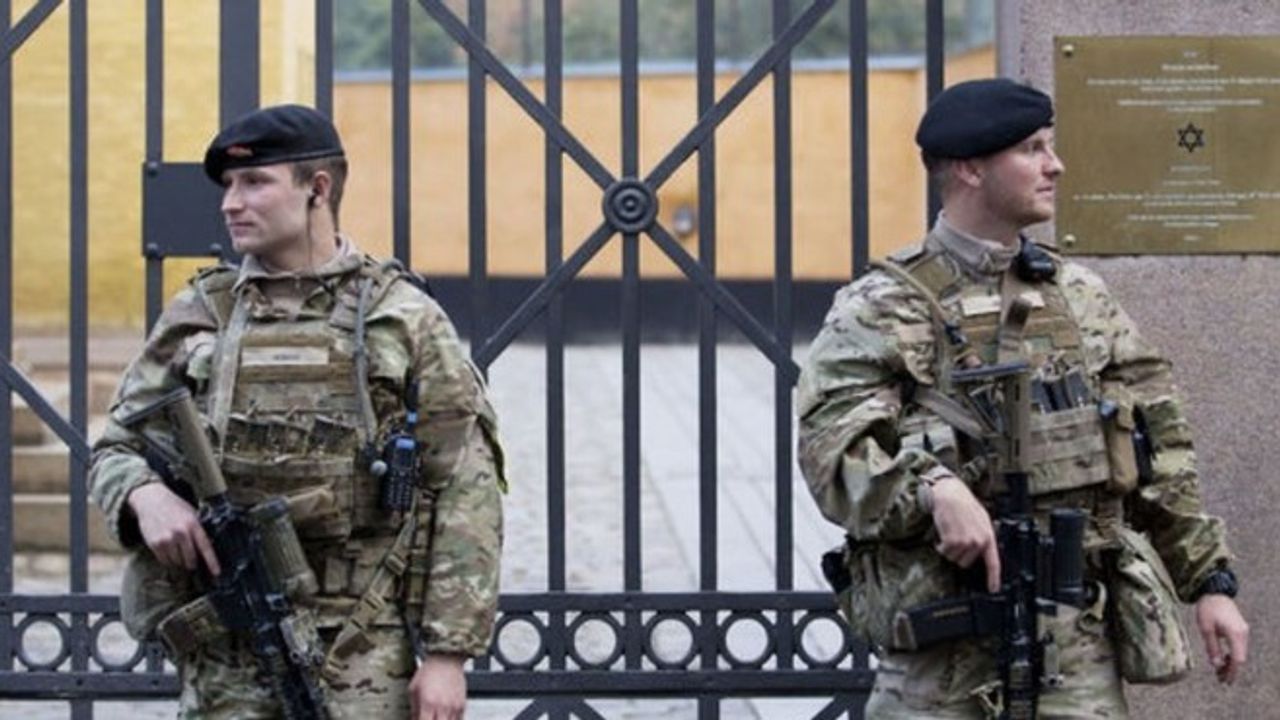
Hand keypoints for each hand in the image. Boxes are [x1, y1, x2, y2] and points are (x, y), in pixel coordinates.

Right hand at [126, 482, 219, 575]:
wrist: (152, 501)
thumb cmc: (175, 508)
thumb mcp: (192, 514)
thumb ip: (199, 530)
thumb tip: (208, 548)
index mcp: (193, 524)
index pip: (205, 547)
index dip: (212, 562)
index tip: (216, 573)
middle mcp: (181, 533)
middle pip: (190, 560)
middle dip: (192, 563)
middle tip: (191, 560)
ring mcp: (167, 539)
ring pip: (177, 562)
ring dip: (179, 561)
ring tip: (177, 549)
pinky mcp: (155, 544)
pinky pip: (165, 561)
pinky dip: (168, 559)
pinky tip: (168, 549)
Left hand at [409, 653, 466, 718]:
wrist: (447, 659)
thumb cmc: (430, 671)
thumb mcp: (413, 689)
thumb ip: (414, 709)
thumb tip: (414, 719)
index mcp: (428, 703)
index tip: (420, 719)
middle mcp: (442, 707)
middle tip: (428, 717)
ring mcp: (453, 707)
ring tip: (437, 715)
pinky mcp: (462, 705)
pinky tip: (445, 716)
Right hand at [929, 475, 999, 592]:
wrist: (950, 494)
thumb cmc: (964, 505)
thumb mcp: (981, 520)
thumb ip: (983, 537)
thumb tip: (982, 552)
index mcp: (988, 537)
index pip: (994, 563)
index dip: (994, 578)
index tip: (993, 589)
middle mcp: (978, 542)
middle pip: (966, 563)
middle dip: (959, 554)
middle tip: (958, 539)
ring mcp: (965, 542)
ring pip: (954, 558)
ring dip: (949, 549)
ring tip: (951, 533)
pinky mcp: (952, 541)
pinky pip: (944, 552)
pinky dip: (941, 545)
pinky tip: (944, 533)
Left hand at [1195, 594, 1248, 683]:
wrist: (1215, 591)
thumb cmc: (1208, 608)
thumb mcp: (1206, 629)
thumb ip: (1212, 647)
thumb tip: (1217, 665)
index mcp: (1235, 633)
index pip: (1238, 659)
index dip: (1232, 672)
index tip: (1225, 681)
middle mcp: (1243, 633)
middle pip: (1241, 658)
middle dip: (1231, 670)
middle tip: (1220, 680)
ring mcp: (1243, 631)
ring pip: (1240, 653)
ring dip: (1232, 663)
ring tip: (1219, 672)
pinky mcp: (1240, 629)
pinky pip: (1239, 646)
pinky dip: (1232, 654)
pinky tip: (1223, 659)